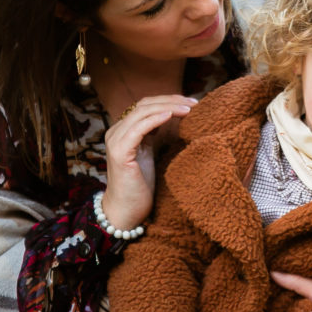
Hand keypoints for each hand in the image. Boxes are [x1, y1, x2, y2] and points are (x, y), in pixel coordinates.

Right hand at [101, 95, 196, 230]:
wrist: (127, 211)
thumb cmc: (140, 186)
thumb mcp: (149, 154)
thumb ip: (154, 135)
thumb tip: (174, 116)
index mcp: (123, 131)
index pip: (146, 105)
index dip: (169, 100)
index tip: (192, 103)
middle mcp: (116, 132)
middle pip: (144, 105)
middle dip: (171, 100)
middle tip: (195, 103)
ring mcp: (116, 141)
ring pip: (142, 112)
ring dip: (168, 107)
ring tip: (189, 109)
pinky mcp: (120, 152)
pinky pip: (138, 128)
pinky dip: (155, 119)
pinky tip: (170, 116)